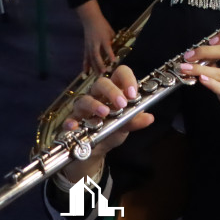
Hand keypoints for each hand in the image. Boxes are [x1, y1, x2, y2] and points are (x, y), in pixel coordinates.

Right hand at [60, 65, 153, 182]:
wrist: (100, 146)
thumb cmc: (116, 127)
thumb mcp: (128, 124)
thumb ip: (137, 120)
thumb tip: (149, 118)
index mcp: (116, 89)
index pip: (120, 73)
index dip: (127, 79)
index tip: (132, 93)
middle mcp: (99, 94)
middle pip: (101, 83)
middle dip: (111, 91)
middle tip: (121, 104)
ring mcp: (85, 106)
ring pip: (85, 98)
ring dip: (94, 105)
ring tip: (104, 113)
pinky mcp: (74, 120)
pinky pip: (70, 118)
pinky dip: (71, 121)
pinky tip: (74, 126)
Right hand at [76, 0, 115, 73]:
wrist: (91, 20)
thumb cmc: (103, 26)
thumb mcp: (111, 33)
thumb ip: (114, 42)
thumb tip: (118, 52)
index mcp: (103, 39)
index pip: (107, 48)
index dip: (110, 55)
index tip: (114, 62)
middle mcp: (95, 43)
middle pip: (97, 55)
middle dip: (100, 64)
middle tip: (104, 73)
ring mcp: (89, 46)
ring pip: (91, 58)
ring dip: (94, 68)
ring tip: (97, 76)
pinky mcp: (86, 48)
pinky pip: (85, 58)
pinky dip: (85, 65)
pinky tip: (86, 73)